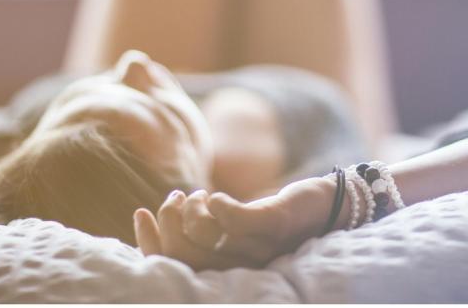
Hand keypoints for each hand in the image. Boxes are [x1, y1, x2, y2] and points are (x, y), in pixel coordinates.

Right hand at [137, 176, 338, 268]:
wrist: (328, 205)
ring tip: (199, 194)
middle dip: (168, 221)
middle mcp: (242, 267)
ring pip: (204, 234)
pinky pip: (234, 219)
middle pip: (184, 252)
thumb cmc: (276, 219)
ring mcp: (259, 247)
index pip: (177, 266)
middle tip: (175, 198)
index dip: (150, 243)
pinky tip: (216, 195)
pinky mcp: (274, 223)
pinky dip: (217, 204)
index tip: (140, 213)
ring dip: (192, 208)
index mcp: (230, 272)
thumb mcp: (238, 229)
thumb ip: (207, 231)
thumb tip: (165, 218)